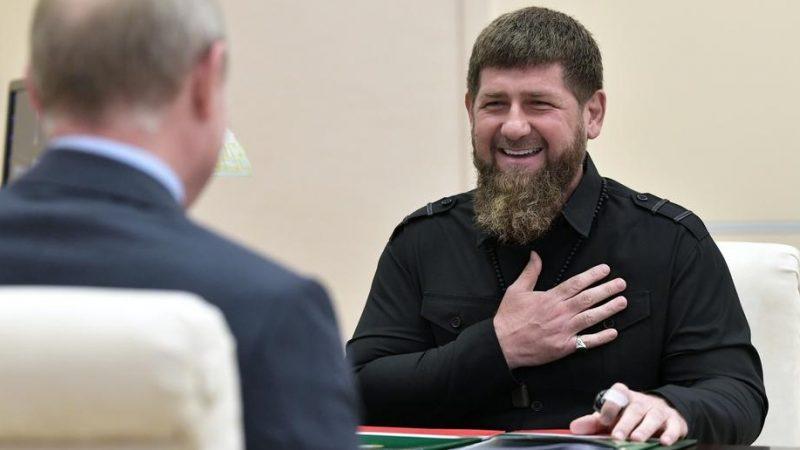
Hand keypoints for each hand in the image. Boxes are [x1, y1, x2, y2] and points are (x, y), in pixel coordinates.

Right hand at [493, 251, 626, 368]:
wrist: (503, 344)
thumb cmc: (509, 318)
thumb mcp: (516, 290)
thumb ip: (530, 272)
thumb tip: (536, 255)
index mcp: (550, 298)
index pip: (577, 283)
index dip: (593, 275)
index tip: (606, 270)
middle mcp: (560, 312)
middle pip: (589, 298)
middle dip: (607, 289)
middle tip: (621, 284)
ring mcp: (564, 330)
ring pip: (592, 317)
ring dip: (609, 309)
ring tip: (622, 302)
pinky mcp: (564, 346)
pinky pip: (587, 342)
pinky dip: (601, 337)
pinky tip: (613, 332)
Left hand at [570, 383, 687, 444]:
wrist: (661, 414)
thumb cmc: (630, 417)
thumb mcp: (612, 418)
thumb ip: (594, 422)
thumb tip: (574, 428)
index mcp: (626, 397)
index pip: (617, 394)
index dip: (610, 406)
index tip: (603, 420)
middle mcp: (643, 401)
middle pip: (634, 409)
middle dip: (626, 422)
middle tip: (618, 436)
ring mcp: (659, 410)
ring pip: (653, 417)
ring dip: (645, 429)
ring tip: (637, 439)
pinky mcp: (675, 421)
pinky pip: (673, 426)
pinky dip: (670, 434)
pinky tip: (664, 442)